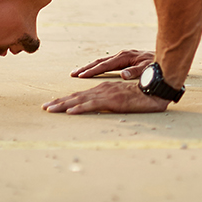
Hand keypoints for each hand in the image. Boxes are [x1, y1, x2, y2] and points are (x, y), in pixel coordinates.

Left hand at [43, 79, 169, 114]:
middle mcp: (102, 90)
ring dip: (64, 105)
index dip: (67, 100)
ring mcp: (107, 94)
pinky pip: (93, 105)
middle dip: (59, 102)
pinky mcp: (112, 100)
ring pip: (81, 100)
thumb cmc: (143, 95)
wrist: (156, 89)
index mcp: (104, 89)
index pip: (81, 95)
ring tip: (51, 110)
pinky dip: (81, 108)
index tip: (54, 104)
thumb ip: (113, 102)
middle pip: (77, 96)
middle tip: (44, 108)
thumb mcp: (124, 100)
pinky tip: (70, 112)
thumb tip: (103, 108)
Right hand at [70, 49, 154, 79]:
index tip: (81, 76)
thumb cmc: (157, 65)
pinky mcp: (124, 59)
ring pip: (102, 62)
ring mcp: (122, 56)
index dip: (93, 71)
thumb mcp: (148, 68)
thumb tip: (123, 75)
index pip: (105, 65)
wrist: (165, 58)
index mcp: (125, 57)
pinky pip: (107, 63)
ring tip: (77, 73)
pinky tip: (92, 71)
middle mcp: (122, 55)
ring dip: (90, 67)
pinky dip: (97, 67)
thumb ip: (136, 71)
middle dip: (86, 68)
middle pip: (100, 61)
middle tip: (73, 74)